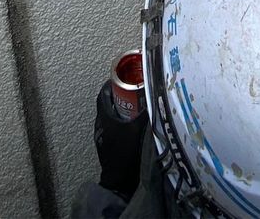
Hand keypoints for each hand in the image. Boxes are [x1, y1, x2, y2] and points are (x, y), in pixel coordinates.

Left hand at [93, 80, 144, 197]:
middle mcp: (101, 125)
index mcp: (104, 117)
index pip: (103, 94)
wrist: (120, 181)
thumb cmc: (125, 154)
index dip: (112, 84)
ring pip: (113, 117)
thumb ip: (147, 112)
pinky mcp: (110, 147)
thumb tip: (157, 96)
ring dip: (123, 110)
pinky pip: (116, 129)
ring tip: (138, 106)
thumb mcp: (138, 129)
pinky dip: (124, 124)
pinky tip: (136, 126)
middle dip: (121, 96)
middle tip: (135, 90)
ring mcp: (105, 137)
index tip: (123, 78)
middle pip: (109, 104)